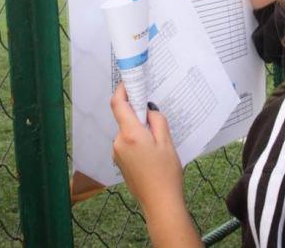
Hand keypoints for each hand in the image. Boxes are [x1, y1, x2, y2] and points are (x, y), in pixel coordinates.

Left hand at [110, 83, 183, 214]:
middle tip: (155, 114)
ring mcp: (118, 153)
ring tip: (159, 140)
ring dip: (139, 129)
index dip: (122, 89)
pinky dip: (137, 140)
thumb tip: (148, 109)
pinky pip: (127, 143)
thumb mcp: (167, 142)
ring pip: (127, 131)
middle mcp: (119, 142)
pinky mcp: (120, 162)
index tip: (130, 81)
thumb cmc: (166, 174)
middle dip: (138, 113)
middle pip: (124, 117)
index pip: (118, 104)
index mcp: (130, 134)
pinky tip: (152, 151)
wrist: (160, 203)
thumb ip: (156, 120)